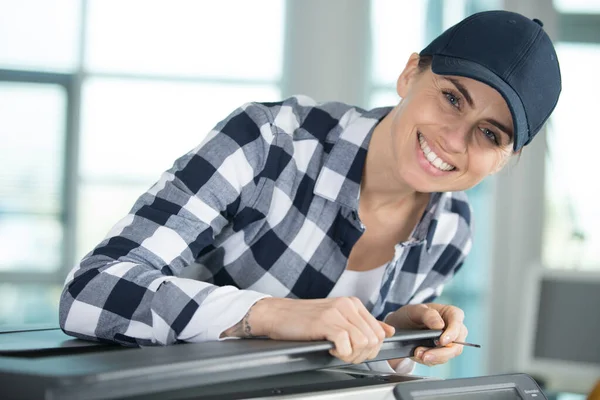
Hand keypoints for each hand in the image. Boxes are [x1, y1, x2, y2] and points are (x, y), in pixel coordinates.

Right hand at [223, 297, 395, 363]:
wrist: (278, 314)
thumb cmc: (305, 319)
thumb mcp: (338, 318)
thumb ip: (364, 323)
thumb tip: (389, 331)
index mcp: (353, 303)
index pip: (379, 332)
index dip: (370, 349)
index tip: (355, 352)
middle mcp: (348, 305)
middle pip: (374, 339)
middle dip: (362, 355)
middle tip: (345, 355)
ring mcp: (337, 312)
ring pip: (363, 342)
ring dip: (352, 355)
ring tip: (338, 352)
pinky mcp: (325, 321)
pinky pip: (346, 344)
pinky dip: (341, 353)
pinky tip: (330, 349)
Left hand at [385, 303, 467, 366]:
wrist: (401, 327)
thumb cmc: (411, 314)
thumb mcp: (415, 310)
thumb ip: (428, 314)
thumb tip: (440, 325)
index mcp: (451, 313)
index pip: (457, 322)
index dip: (452, 333)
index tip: (442, 341)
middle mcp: (454, 329)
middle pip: (456, 344)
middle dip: (442, 352)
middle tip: (426, 355)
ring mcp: (449, 343)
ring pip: (449, 355)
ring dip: (434, 358)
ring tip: (418, 354)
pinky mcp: (441, 353)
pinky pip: (439, 360)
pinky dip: (429, 360)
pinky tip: (419, 355)